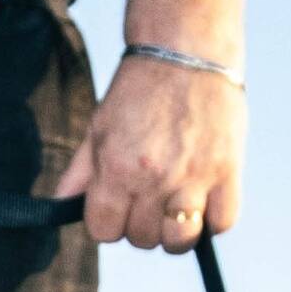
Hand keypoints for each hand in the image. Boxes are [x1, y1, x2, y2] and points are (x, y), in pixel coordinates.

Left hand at [51, 51, 242, 252]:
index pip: (104, 231)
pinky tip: (204, 200)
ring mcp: (193, 177)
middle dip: (141, 225)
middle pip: (142, 239)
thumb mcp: (99, 125)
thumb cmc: (139, 87)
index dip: (108, 222)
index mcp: (116, 168)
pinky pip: (222, 222)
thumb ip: (81, 171)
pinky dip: (213, 219)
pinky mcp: (227, 170)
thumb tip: (62, 203)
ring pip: (181, 241)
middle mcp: (153, 178)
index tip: (118, 207)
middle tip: (148, 199)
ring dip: (176, 232)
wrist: (185, 50)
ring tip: (176, 208)